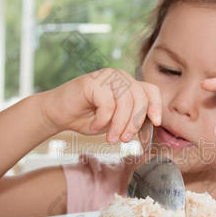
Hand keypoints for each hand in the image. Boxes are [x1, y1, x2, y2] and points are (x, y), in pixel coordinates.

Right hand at [39, 68, 161, 142]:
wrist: (59, 114)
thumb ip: (132, 120)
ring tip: (111, 139)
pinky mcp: (93, 81)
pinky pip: (107, 104)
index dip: (156, 106)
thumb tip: (152, 127)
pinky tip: (94, 126)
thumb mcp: (116, 122)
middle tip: (125, 140)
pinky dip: (102, 121)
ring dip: (119, 125)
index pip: (151, 91)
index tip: (156, 123)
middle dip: (135, 123)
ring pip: (125, 102)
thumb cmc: (88, 118)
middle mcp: (120, 77)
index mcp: (129, 85)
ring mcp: (107, 77)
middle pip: (140, 98)